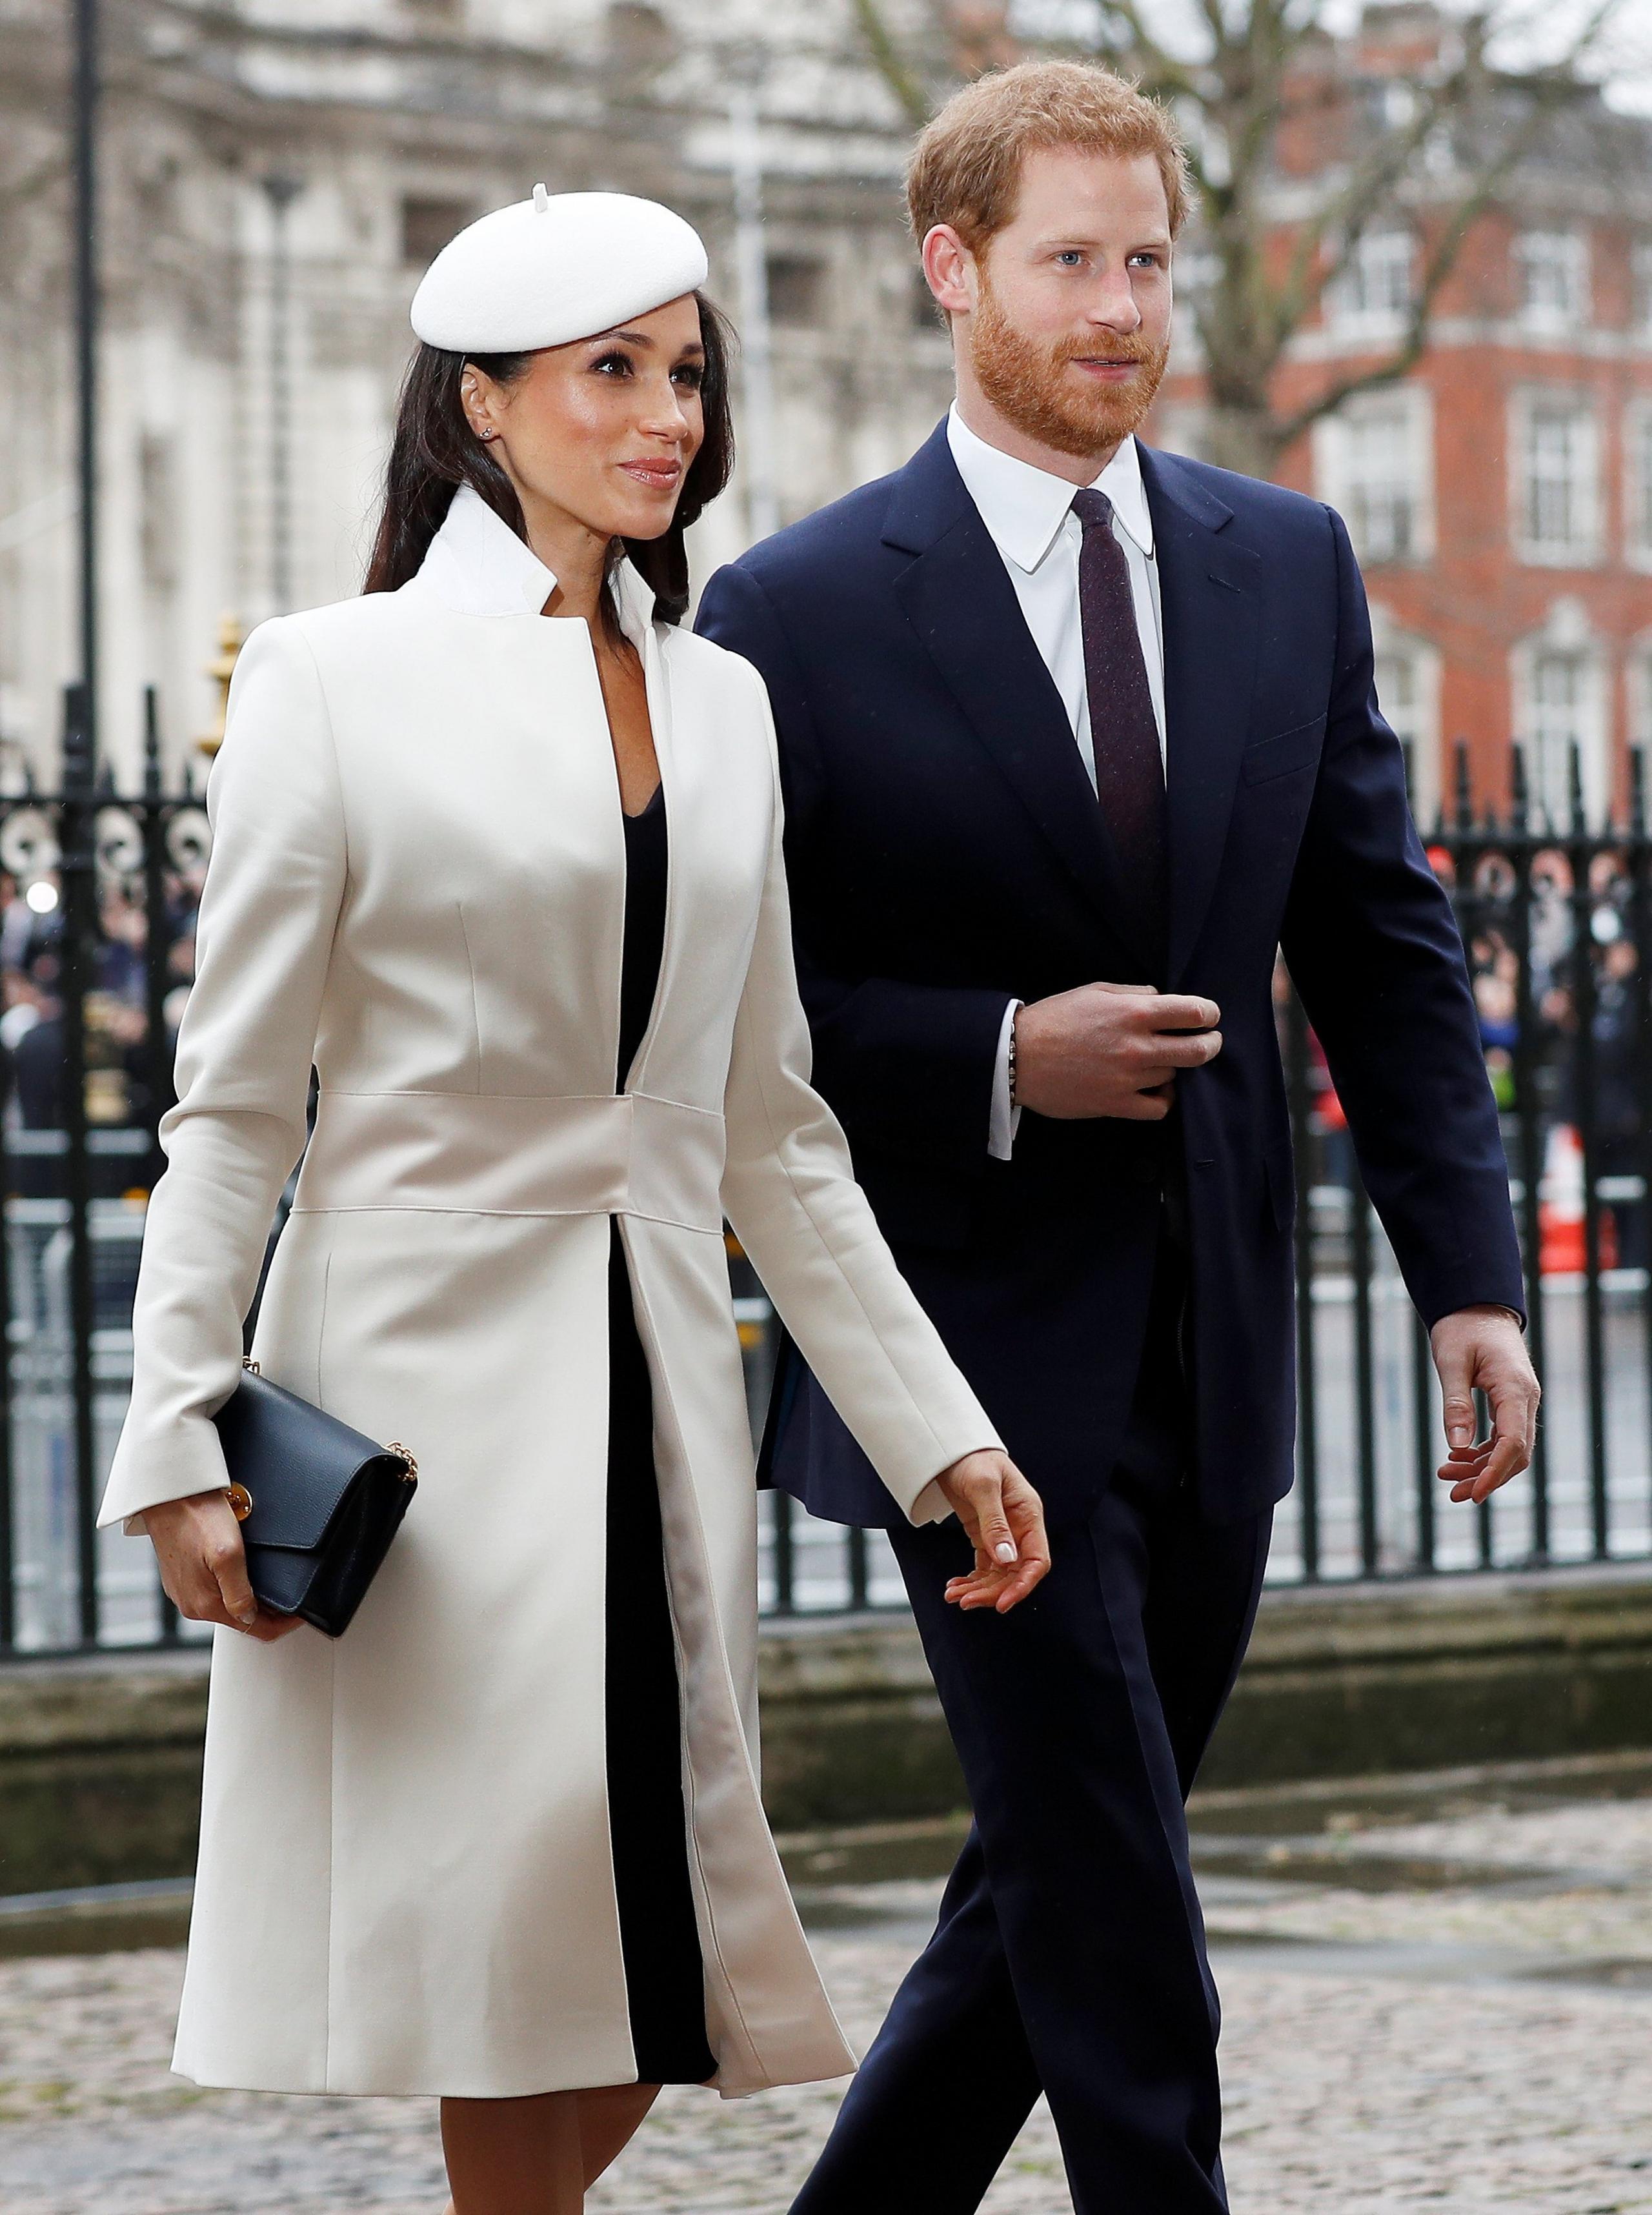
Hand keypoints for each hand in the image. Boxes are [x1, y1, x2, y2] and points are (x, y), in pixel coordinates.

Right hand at [142, 1491, 302, 1640]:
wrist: (170, 1495)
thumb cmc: (197, 1517)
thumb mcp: (228, 1554)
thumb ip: (239, 1592)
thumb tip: (250, 1619)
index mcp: (205, 1604)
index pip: (254, 1629)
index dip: (282, 1624)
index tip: (300, 1613)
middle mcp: (192, 1604)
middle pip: (241, 1619)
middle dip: (266, 1611)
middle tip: (288, 1595)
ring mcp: (185, 1591)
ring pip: (227, 1604)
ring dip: (249, 1596)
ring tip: (268, 1581)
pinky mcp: (182, 1577)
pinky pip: (213, 1589)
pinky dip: (231, 1584)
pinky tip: (240, 1568)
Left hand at [934, 1449, 1049, 1612]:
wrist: (952, 1447)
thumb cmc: (973, 1459)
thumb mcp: (983, 1487)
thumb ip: (995, 1523)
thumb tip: (1007, 1559)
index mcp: (1029, 1515)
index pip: (1036, 1561)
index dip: (1022, 1585)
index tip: (1002, 1603)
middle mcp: (1020, 1529)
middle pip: (1014, 1573)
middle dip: (992, 1591)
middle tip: (965, 1602)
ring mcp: (1003, 1534)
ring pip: (998, 1574)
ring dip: (978, 1589)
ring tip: (953, 1596)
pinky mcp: (985, 1535)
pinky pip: (984, 1566)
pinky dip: (971, 1579)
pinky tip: (955, 1585)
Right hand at [1013, 983, 1221, 1121]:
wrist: (1017, 1056)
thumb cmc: (1054, 1020)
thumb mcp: (1094, 991)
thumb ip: (1133, 994)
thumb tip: (1161, 1000)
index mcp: (1133, 1013)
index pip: (1193, 1012)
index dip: (1209, 1013)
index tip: (1208, 1016)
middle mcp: (1137, 1046)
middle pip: (1198, 1050)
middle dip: (1211, 1044)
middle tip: (1210, 1042)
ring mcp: (1128, 1079)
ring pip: (1175, 1076)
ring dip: (1174, 1068)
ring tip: (1163, 1062)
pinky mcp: (1116, 1105)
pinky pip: (1159, 1108)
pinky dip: (1164, 1099)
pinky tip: (1157, 1090)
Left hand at [1430, 1306, 1539, 1504]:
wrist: (1477, 1305)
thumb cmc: (1462, 1328)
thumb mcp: (1451, 1362)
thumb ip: (1456, 1404)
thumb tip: (1457, 1447)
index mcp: (1515, 1389)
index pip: (1512, 1443)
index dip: (1494, 1472)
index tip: (1474, 1494)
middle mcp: (1525, 1399)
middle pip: (1515, 1453)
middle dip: (1486, 1477)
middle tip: (1452, 1493)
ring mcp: (1521, 1402)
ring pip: (1510, 1448)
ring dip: (1482, 1467)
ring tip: (1446, 1477)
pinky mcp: (1511, 1403)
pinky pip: (1503, 1437)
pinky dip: (1482, 1452)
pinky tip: (1457, 1458)